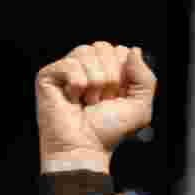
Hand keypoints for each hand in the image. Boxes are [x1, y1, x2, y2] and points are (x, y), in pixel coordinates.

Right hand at [35, 41, 156, 172]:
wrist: (86, 147)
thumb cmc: (110, 129)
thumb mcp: (140, 107)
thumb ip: (145, 78)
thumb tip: (134, 50)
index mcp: (109, 69)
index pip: (121, 51)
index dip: (124, 75)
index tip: (118, 98)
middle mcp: (88, 65)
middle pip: (103, 47)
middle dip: (110, 79)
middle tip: (102, 102)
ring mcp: (67, 68)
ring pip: (86, 52)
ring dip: (94, 83)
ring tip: (88, 102)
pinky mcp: (49, 74)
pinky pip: (70, 64)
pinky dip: (77, 85)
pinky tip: (72, 99)